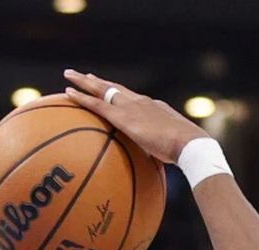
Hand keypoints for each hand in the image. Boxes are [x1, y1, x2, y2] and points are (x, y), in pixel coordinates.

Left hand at [62, 69, 208, 164]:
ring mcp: (132, 107)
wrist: (190, 144)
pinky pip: (97, 104)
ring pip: (103, 89)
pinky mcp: (123, 117)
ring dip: (84, 82)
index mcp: (153, 107)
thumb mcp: (170, 149)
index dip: (117, 93)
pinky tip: (68, 92)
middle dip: (98, 81)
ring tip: (69, 75)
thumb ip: (158, 152)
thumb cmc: (185, 152)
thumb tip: (154, 165)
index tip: (107, 88)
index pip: (131, 97)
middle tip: (83, 75)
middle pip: (115, 88)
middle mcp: (141, 102)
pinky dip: (81, 97)